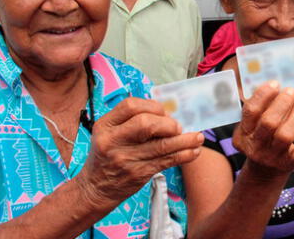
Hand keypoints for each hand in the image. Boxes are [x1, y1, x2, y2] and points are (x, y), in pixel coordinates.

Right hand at [75, 97, 203, 206]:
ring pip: (162, 145)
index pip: (130, 106)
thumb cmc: (107, 155)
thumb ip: (131, 120)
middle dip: (168, 123)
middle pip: (146, 124)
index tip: (164, 111)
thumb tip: (168, 112)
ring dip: (185, 140)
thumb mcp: (108, 133)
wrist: (95, 188)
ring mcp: (126, 159)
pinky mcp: (139, 173)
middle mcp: (114, 141)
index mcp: (105, 125)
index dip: (152, 106)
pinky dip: (184, 155)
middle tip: (178, 127)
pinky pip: (166, 161)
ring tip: (198, 137)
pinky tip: (194, 151)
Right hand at [232, 81, 293, 176]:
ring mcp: (272, 157)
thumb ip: (259, 107)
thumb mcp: (253, 125)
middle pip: (269, 122)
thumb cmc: (261, 137)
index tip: (275, 83)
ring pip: (286, 135)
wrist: (264, 170)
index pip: (251, 111)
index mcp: (243, 133)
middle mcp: (255, 146)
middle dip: (282, 103)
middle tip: (291, 91)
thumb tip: (274, 82)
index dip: (263, 94)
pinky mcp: (289, 165)